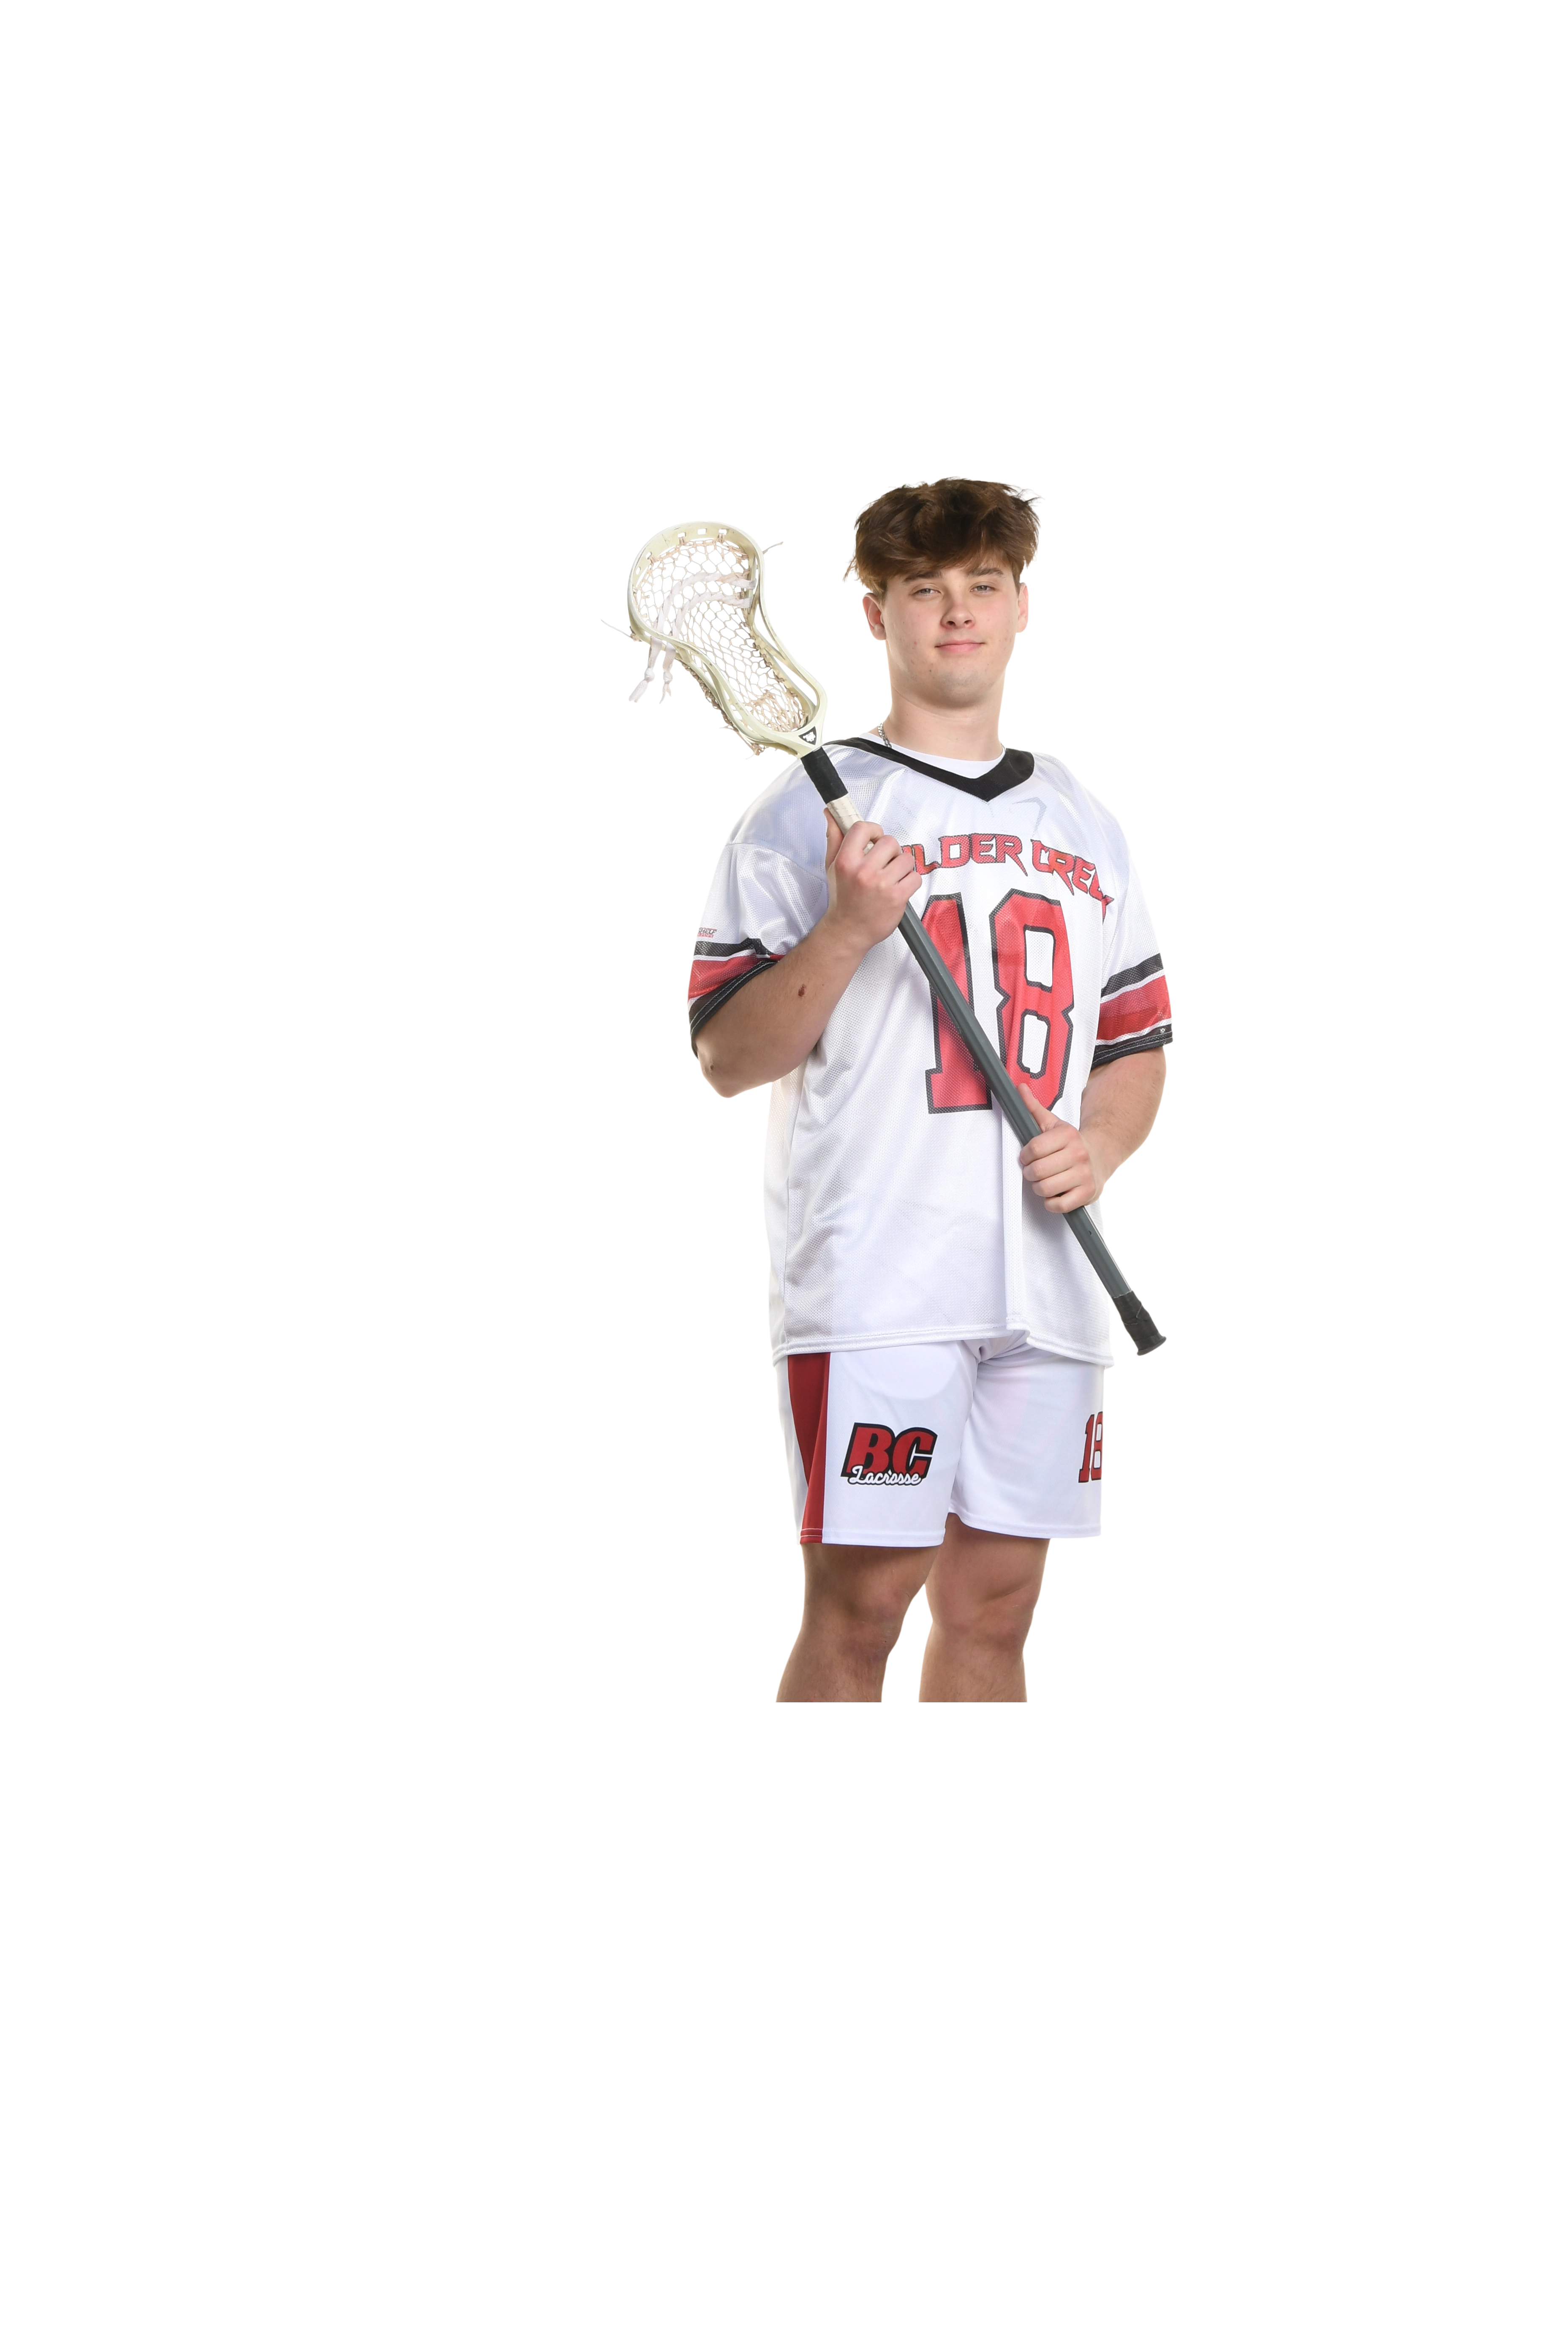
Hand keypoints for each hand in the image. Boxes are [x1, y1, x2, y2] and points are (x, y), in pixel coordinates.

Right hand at [821, 812, 920, 955]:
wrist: (848, 931)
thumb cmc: (842, 898)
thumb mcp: (832, 866)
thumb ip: (834, 838)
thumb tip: (832, 814)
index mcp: (846, 861)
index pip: (863, 828)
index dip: (873, 831)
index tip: (874, 839)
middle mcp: (863, 872)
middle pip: (890, 841)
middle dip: (890, 851)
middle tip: (883, 863)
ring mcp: (881, 885)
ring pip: (906, 858)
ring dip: (901, 866)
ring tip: (891, 877)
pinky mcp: (897, 897)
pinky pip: (915, 877)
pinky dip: (910, 882)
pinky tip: (898, 888)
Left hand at [1018, 1089, 1106, 1212]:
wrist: (1100, 1157)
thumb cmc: (1070, 1144)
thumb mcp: (1053, 1124)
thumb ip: (1034, 1108)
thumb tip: (1020, 1088)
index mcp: (1068, 1135)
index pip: (1033, 1149)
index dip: (1025, 1156)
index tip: (1028, 1157)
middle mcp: (1079, 1154)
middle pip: (1037, 1171)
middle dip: (1030, 1173)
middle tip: (1034, 1171)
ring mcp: (1085, 1175)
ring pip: (1045, 1189)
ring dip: (1039, 1188)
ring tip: (1044, 1181)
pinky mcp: (1087, 1193)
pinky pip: (1058, 1205)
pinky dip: (1051, 1202)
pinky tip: (1055, 1192)